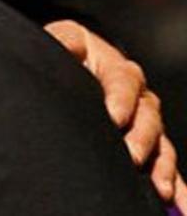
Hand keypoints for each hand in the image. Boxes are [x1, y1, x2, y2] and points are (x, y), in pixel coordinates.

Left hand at [45, 19, 185, 210]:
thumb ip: (67, 42)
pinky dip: (175, 184)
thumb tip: (65, 45)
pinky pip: (165, 165)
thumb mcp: (67, 41)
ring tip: (159, 189)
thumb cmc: (70, 53)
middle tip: (131, 156)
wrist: (79, 64)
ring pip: (161, 144)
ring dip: (161, 166)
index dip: (120, 98)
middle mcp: (139, 96)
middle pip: (148, 117)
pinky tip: (180, 203)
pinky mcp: (148, 144)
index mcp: (119, 71)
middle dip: (141, 138)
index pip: (123, 82)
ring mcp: (146, 122)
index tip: (113, 116)